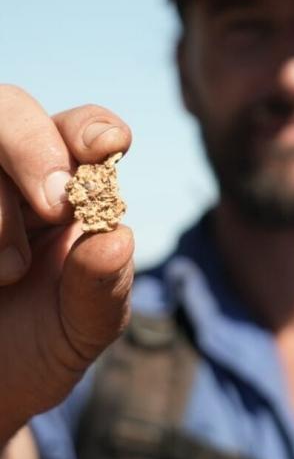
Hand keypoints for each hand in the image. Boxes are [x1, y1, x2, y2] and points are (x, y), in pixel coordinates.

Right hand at [0, 85, 133, 442]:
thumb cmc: (38, 348)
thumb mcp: (83, 330)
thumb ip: (104, 288)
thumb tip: (119, 238)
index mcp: (67, 191)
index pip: (82, 131)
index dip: (91, 127)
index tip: (105, 147)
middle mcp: (10, 178)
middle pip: (9, 109)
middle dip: (32, 146)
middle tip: (53, 204)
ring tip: (7, 273)